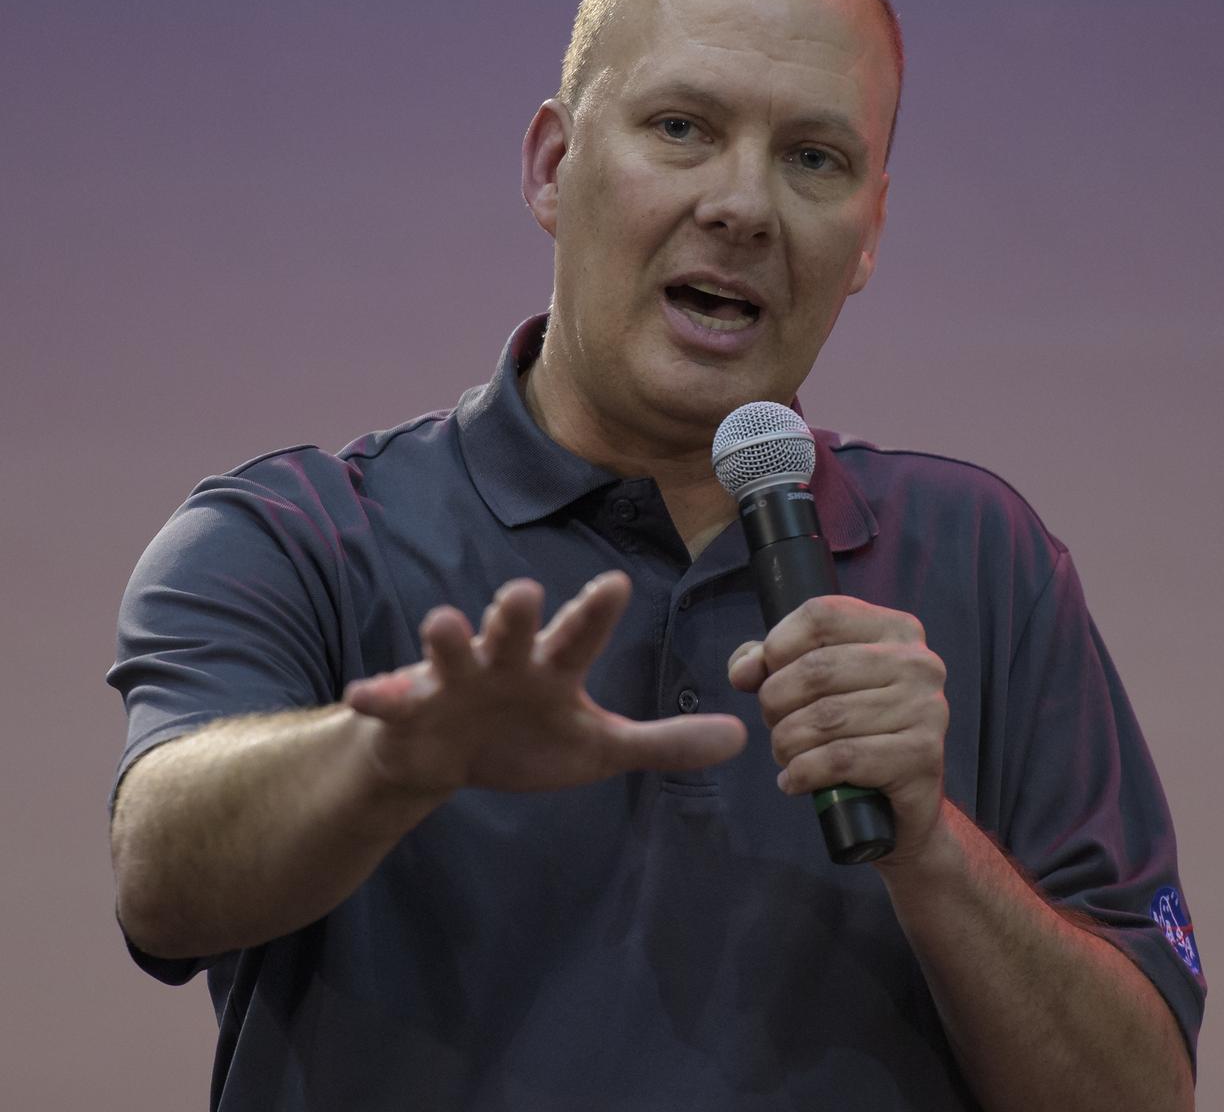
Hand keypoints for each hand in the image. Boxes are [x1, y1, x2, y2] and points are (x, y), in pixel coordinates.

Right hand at [345, 571, 746, 798]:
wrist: (446, 757)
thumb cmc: (525, 738)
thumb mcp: (598, 747)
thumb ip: (662, 742)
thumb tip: (741, 739)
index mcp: (551, 669)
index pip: (579, 635)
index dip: (594, 612)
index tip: (616, 582)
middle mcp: (503, 661)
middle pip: (513, 629)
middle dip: (517, 611)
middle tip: (527, 592)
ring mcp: (453, 682)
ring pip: (450, 651)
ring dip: (446, 638)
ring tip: (445, 623)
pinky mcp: (408, 710)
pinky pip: (391, 702)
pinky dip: (379, 697)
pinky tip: (367, 695)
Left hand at [727, 595, 948, 862]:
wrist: (902, 806)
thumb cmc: (854, 731)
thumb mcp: (814, 685)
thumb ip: (771, 663)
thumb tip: (743, 671)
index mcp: (894, 629)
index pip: (821, 616)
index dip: (777, 646)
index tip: (764, 677)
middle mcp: (917, 661)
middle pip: (817, 669)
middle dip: (776, 701)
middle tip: (773, 724)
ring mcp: (926, 707)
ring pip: (826, 717)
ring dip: (788, 741)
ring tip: (785, 754)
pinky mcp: (922, 755)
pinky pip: (842, 758)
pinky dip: (804, 771)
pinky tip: (794, 780)